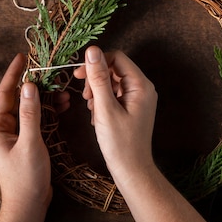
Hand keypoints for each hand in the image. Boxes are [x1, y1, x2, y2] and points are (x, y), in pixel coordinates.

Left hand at [0, 53, 51, 210]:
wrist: (29, 204)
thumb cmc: (25, 177)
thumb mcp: (30, 143)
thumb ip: (30, 114)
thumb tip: (29, 86)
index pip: (4, 94)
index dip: (13, 74)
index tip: (22, 57)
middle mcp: (4, 129)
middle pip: (16, 98)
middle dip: (32, 84)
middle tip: (47, 69)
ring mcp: (15, 135)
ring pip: (29, 108)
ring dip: (44, 98)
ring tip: (61, 90)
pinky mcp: (27, 141)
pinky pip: (36, 119)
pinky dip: (48, 110)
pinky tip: (62, 105)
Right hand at [73, 46, 157, 179]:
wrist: (132, 170)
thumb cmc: (120, 143)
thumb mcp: (105, 108)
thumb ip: (98, 78)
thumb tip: (92, 51)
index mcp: (141, 85)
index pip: (117, 58)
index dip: (96, 63)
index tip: (78, 76)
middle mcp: (142, 88)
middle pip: (114, 69)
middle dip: (96, 79)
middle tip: (85, 97)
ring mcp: (138, 98)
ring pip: (112, 82)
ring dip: (98, 91)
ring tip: (92, 109)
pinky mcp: (132, 107)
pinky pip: (114, 94)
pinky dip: (102, 101)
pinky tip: (97, 115)